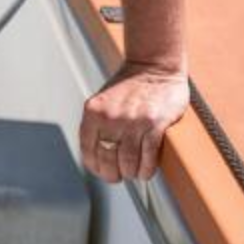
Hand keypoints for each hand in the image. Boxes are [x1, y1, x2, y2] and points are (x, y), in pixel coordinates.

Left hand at [79, 60, 188, 182]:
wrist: (154, 66)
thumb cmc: (129, 86)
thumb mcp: (103, 102)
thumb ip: (98, 124)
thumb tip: (97, 155)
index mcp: (93, 112)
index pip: (88, 150)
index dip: (95, 167)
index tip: (102, 172)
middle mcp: (110, 118)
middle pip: (107, 160)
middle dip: (113, 174)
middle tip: (119, 176)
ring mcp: (132, 121)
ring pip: (128, 162)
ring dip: (132, 173)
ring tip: (135, 174)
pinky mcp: (154, 124)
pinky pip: (148, 156)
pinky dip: (147, 169)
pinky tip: (146, 171)